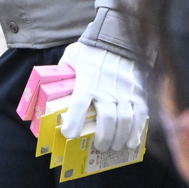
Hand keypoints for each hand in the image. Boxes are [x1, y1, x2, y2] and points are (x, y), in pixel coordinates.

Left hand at [56, 40, 147, 167]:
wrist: (118, 40)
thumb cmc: (91, 50)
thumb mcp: (70, 57)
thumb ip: (62, 72)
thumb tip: (48, 85)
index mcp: (86, 82)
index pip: (78, 105)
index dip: (73, 122)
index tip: (69, 134)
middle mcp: (106, 90)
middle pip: (106, 120)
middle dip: (103, 138)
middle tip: (99, 147)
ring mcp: (124, 92)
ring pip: (125, 121)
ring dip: (120, 138)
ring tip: (114, 147)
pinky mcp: (138, 93)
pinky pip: (140, 116)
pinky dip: (137, 131)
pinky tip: (132, 141)